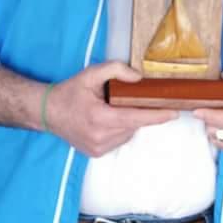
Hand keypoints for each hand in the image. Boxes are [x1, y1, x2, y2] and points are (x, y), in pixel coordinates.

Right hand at [45, 62, 177, 156]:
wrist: (47, 112)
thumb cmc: (69, 92)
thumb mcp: (90, 74)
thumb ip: (116, 70)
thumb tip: (139, 78)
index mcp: (99, 117)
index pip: (135, 118)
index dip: (156, 116)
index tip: (174, 112)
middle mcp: (99, 136)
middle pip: (133, 124)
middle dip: (139, 112)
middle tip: (133, 100)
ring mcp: (98, 148)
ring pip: (128, 133)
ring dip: (128, 121)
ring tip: (112, 109)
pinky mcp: (96, 153)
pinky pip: (119, 140)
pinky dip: (119, 129)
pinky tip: (108, 120)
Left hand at [192, 66, 222, 151]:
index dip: (211, 115)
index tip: (197, 110)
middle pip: (218, 128)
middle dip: (208, 118)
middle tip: (208, 107)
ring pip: (216, 137)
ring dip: (211, 126)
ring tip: (216, 116)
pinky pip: (220, 144)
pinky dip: (216, 135)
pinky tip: (220, 126)